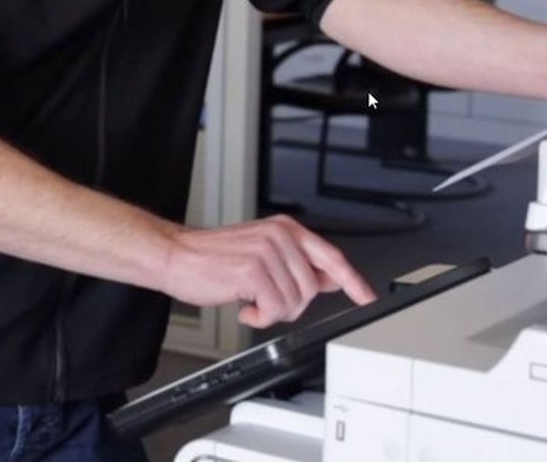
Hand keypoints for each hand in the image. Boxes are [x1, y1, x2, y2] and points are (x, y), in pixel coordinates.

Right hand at [160, 214, 375, 326]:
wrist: (178, 256)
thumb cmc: (216, 258)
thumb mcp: (264, 253)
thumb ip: (298, 264)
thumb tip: (329, 279)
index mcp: (287, 229)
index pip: (331, 256)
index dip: (353, 280)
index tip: (368, 296)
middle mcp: (280, 235)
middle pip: (312, 289)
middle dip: (291, 305)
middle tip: (265, 300)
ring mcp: (268, 250)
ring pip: (294, 302)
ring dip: (272, 312)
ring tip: (252, 300)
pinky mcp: (253, 270)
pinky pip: (274, 309)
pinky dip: (259, 317)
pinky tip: (244, 306)